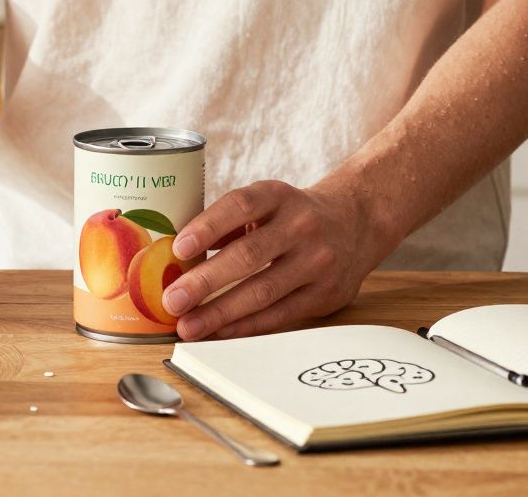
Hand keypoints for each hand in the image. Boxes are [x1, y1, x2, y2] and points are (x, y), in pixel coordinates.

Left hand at [161, 179, 389, 340]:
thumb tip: (178, 258)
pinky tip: (220, 331)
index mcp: (278, 196)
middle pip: (248, 255)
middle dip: (205, 282)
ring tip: (188, 325)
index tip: (178, 249)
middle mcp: (301, 225)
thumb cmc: (291, 216)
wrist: (356, 222)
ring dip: (220, 312)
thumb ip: (228, 225)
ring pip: (263, 291)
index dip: (208, 227)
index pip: (240, 206)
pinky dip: (247, 325)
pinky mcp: (326, 293)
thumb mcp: (265, 204)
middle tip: (172, 300)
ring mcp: (317, 261)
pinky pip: (280, 314)